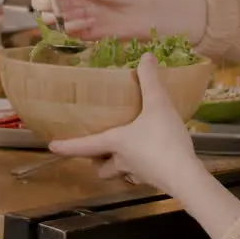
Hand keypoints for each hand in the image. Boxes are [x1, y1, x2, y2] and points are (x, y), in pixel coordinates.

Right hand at [28, 0, 204, 40]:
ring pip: (45, 17)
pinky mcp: (75, 32)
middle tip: (63, 0)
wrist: (140, 14)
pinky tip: (87, 22)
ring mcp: (69, 15)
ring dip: (60, 14)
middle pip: (37, 0)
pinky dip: (70, 26)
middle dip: (46, 0)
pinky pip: (60, 31)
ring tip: (83, 11)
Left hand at [49, 54, 204, 196]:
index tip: (52, 147)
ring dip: (119, 166)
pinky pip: (142, 175)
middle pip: (101, 167)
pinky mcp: (156, 181)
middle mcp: (123, 161)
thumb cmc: (164, 140)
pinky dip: (143, 168)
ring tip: (126, 154)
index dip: (68, 146)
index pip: (85, 146)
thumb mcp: (158, 105)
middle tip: (99, 150)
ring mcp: (139, 174)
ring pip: (121, 174)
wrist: (186, 176)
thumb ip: (150, 80)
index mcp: (116, 142)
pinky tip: (154, 158)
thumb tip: (146, 56)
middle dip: (98, 161)